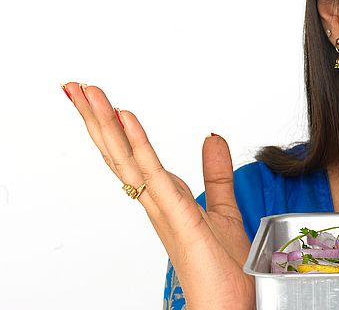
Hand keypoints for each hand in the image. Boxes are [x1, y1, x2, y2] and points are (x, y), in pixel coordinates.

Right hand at [63, 82, 254, 309]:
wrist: (227, 306)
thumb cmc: (222, 269)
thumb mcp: (223, 207)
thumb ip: (216, 173)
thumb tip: (213, 138)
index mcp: (163, 199)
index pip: (131, 157)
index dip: (113, 128)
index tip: (98, 100)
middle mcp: (155, 202)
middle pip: (118, 154)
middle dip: (96, 119)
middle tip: (75, 86)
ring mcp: (161, 208)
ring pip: (125, 159)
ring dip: (105, 123)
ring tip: (87, 92)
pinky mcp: (176, 214)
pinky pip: (152, 172)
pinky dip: (138, 143)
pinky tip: (125, 118)